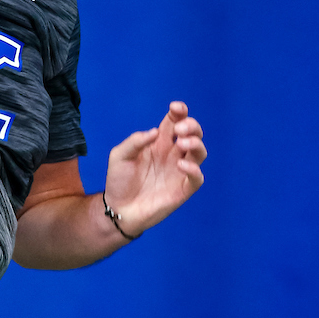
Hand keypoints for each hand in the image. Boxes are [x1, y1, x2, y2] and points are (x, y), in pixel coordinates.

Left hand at [103, 101, 206, 236]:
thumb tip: (155, 131)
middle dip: (191, 126)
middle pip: (192, 134)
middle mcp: (172, 155)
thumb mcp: (119, 156)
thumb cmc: (119, 181)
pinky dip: (194, 169)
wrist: (118, 209)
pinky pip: (197, 178)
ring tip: (181, 144)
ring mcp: (179, 172)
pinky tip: (181, 165)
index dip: (179, 112)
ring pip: (199, 152)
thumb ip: (135, 141)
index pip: (175, 122)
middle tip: (178, 131)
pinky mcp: (182, 190)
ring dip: (195, 144)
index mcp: (159, 143)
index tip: (175, 108)